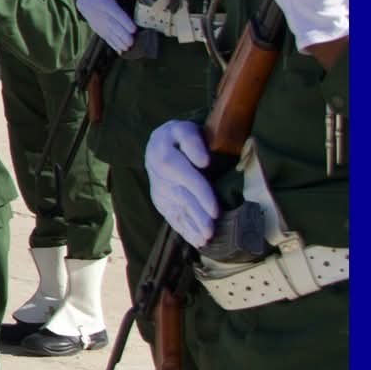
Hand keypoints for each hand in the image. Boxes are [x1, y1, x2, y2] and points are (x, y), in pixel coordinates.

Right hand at [76, 0, 136, 53]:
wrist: (84, 2)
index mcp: (104, 3)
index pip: (115, 12)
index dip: (124, 21)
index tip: (133, 29)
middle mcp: (102, 15)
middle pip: (113, 25)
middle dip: (122, 34)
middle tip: (131, 41)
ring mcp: (100, 24)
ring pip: (110, 34)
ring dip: (119, 41)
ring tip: (128, 47)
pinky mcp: (100, 31)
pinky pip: (107, 38)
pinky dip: (113, 45)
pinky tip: (121, 50)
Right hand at [146, 120, 217, 247]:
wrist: (155, 145)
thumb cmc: (176, 136)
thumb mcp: (183, 129)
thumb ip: (193, 141)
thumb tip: (203, 162)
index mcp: (165, 157)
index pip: (186, 178)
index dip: (201, 195)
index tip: (215, 210)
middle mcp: (160, 177)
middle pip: (181, 198)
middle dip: (197, 217)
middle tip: (211, 232)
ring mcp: (159, 192)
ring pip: (176, 210)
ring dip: (191, 227)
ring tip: (205, 240)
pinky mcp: (161, 201)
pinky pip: (172, 216)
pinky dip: (184, 230)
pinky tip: (197, 241)